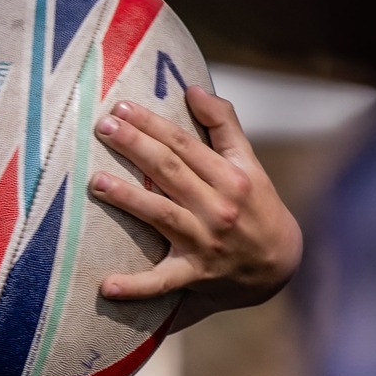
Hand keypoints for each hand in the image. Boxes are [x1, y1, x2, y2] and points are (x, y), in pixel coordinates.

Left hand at [92, 87, 302, 322]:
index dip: (153, 124)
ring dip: (128, 198)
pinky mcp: (195, 274)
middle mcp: (219, 207)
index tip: (122, 107)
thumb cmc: (255, 206)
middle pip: (170, 171)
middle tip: (103, 127)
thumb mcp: (249, 164)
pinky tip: (106, 286)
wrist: (280, 265)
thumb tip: (194, 89)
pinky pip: (162, 282)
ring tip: (96, 181)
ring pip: (161, 214)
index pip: (185, 144)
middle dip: (135, 146)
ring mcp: (205, 242)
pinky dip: (135, 286)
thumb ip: (224, 125)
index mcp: (232, 177)